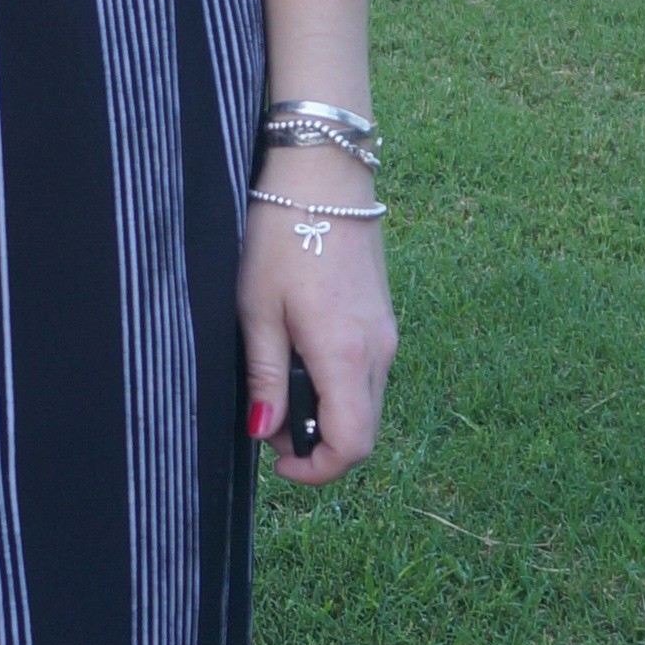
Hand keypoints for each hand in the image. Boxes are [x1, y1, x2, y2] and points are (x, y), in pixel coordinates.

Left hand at [238, 146, 395, 487]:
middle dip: (316, 443)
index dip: (314, 470)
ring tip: (278, 382)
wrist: (322, 174)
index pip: (351, 445)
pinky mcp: (383, 317)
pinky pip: (368, 373)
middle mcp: (379, 351)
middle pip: (362, 431)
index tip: (275, 460)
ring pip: (366, 403)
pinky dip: (337, 385)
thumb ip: (266, 377)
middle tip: (266, 419)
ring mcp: (387, 334)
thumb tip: (266, 432)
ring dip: (326, 413)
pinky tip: (301, 355)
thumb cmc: (281, 235)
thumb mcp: (257, 311)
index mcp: (347, 355)